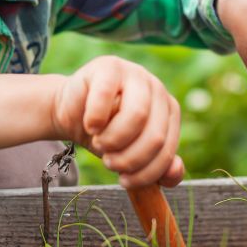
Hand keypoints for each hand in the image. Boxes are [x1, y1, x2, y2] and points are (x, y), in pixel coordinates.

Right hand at [51, 56, 184, 189]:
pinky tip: (90, 125)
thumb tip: (174, 172)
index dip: (146, 173)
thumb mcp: (132, 154)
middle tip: (110, 162)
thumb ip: (158, 168)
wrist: (72, 112)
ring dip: (114, 139)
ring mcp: (135, 74)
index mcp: (169, 111)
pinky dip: (95, 119)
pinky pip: (106, 96)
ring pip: (137, 115)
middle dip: (130, 159)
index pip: (167, 150)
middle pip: (156, 136)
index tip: (125, 181)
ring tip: (99, 142)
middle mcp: (157, 90)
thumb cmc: (105, 134)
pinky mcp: (109, 66)